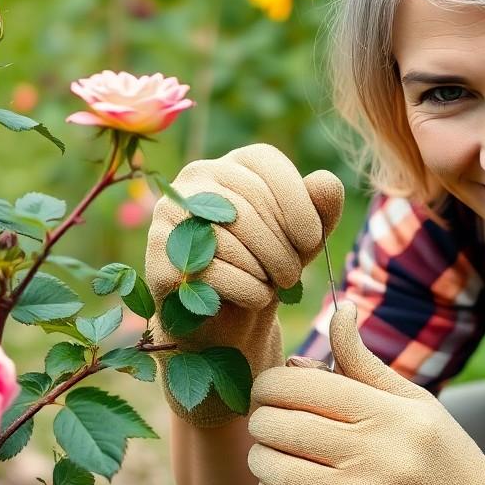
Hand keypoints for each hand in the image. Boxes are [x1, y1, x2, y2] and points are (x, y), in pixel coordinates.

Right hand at [145, 143, 343, 425]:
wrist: (231, 319)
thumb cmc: (271, 265)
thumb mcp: (306, 237)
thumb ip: (323, 206)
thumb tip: (326, 182)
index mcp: (234, 164)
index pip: (267, 165)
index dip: (297, 204)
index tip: (312, 241)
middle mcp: (195, 179)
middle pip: (250, 203)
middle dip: (283, 247)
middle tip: (293, 275)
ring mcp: (169, 216)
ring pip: (231, 238)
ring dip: (266, 270)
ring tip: (273, 285)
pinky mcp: (158, 258)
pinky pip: (212, 271)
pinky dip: (247, 290)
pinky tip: (256, 298)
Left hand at [247, 302, 484, 484]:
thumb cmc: (440, 453)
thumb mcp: (413, 400)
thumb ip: (364, 362)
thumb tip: (339, 310)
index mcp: (388, 413)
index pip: (302, 386)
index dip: (270, 384)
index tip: (268, 390)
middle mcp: (377, 455)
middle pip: (281, 427)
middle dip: (260, 421)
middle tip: (264, 421)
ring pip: (278, 473)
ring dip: (260, 460)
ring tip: (267, 453)